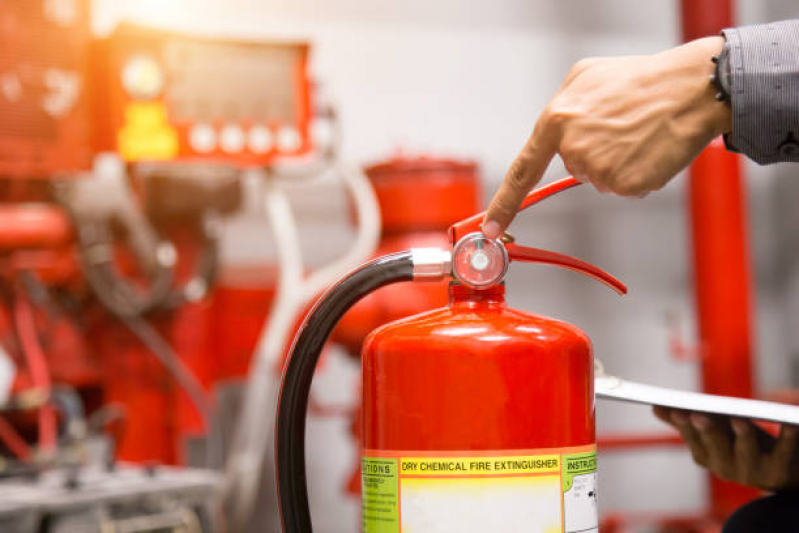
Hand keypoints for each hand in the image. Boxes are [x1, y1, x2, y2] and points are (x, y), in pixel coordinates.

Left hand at [483, 37, 731, 238]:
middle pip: (576, 167)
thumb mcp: (586, 76)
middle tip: (621, 127)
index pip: (523, 170)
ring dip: (618, 161)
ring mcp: (598, 169)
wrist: (692, 88)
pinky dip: (637, 173)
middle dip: (595, 152)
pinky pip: (624, 187)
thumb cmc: (644, 80)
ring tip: (639, 131)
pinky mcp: (624, 185)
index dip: (505, 202)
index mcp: (558, 120)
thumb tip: (558, 128)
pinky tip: (649, 148)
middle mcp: (573, 147)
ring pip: (601, 177)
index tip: (491, 225)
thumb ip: (563, 106)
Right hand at [654, 406, 798, 490]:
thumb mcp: (713, 431)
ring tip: (738, 419)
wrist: (779, 470)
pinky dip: (786, 439)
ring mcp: (752, 472)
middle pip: (715, 447)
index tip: (676, 409)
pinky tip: (788, 425)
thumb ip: (686, 422)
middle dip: (706, 431)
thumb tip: (655, 408)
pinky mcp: (778, 472)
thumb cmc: (740, 444)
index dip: (684, 426)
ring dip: (742, 436)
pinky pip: (782, 454)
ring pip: (745, 452)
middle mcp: (725, 468)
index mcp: (706, 456)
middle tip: (699, 414)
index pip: (692, 439)